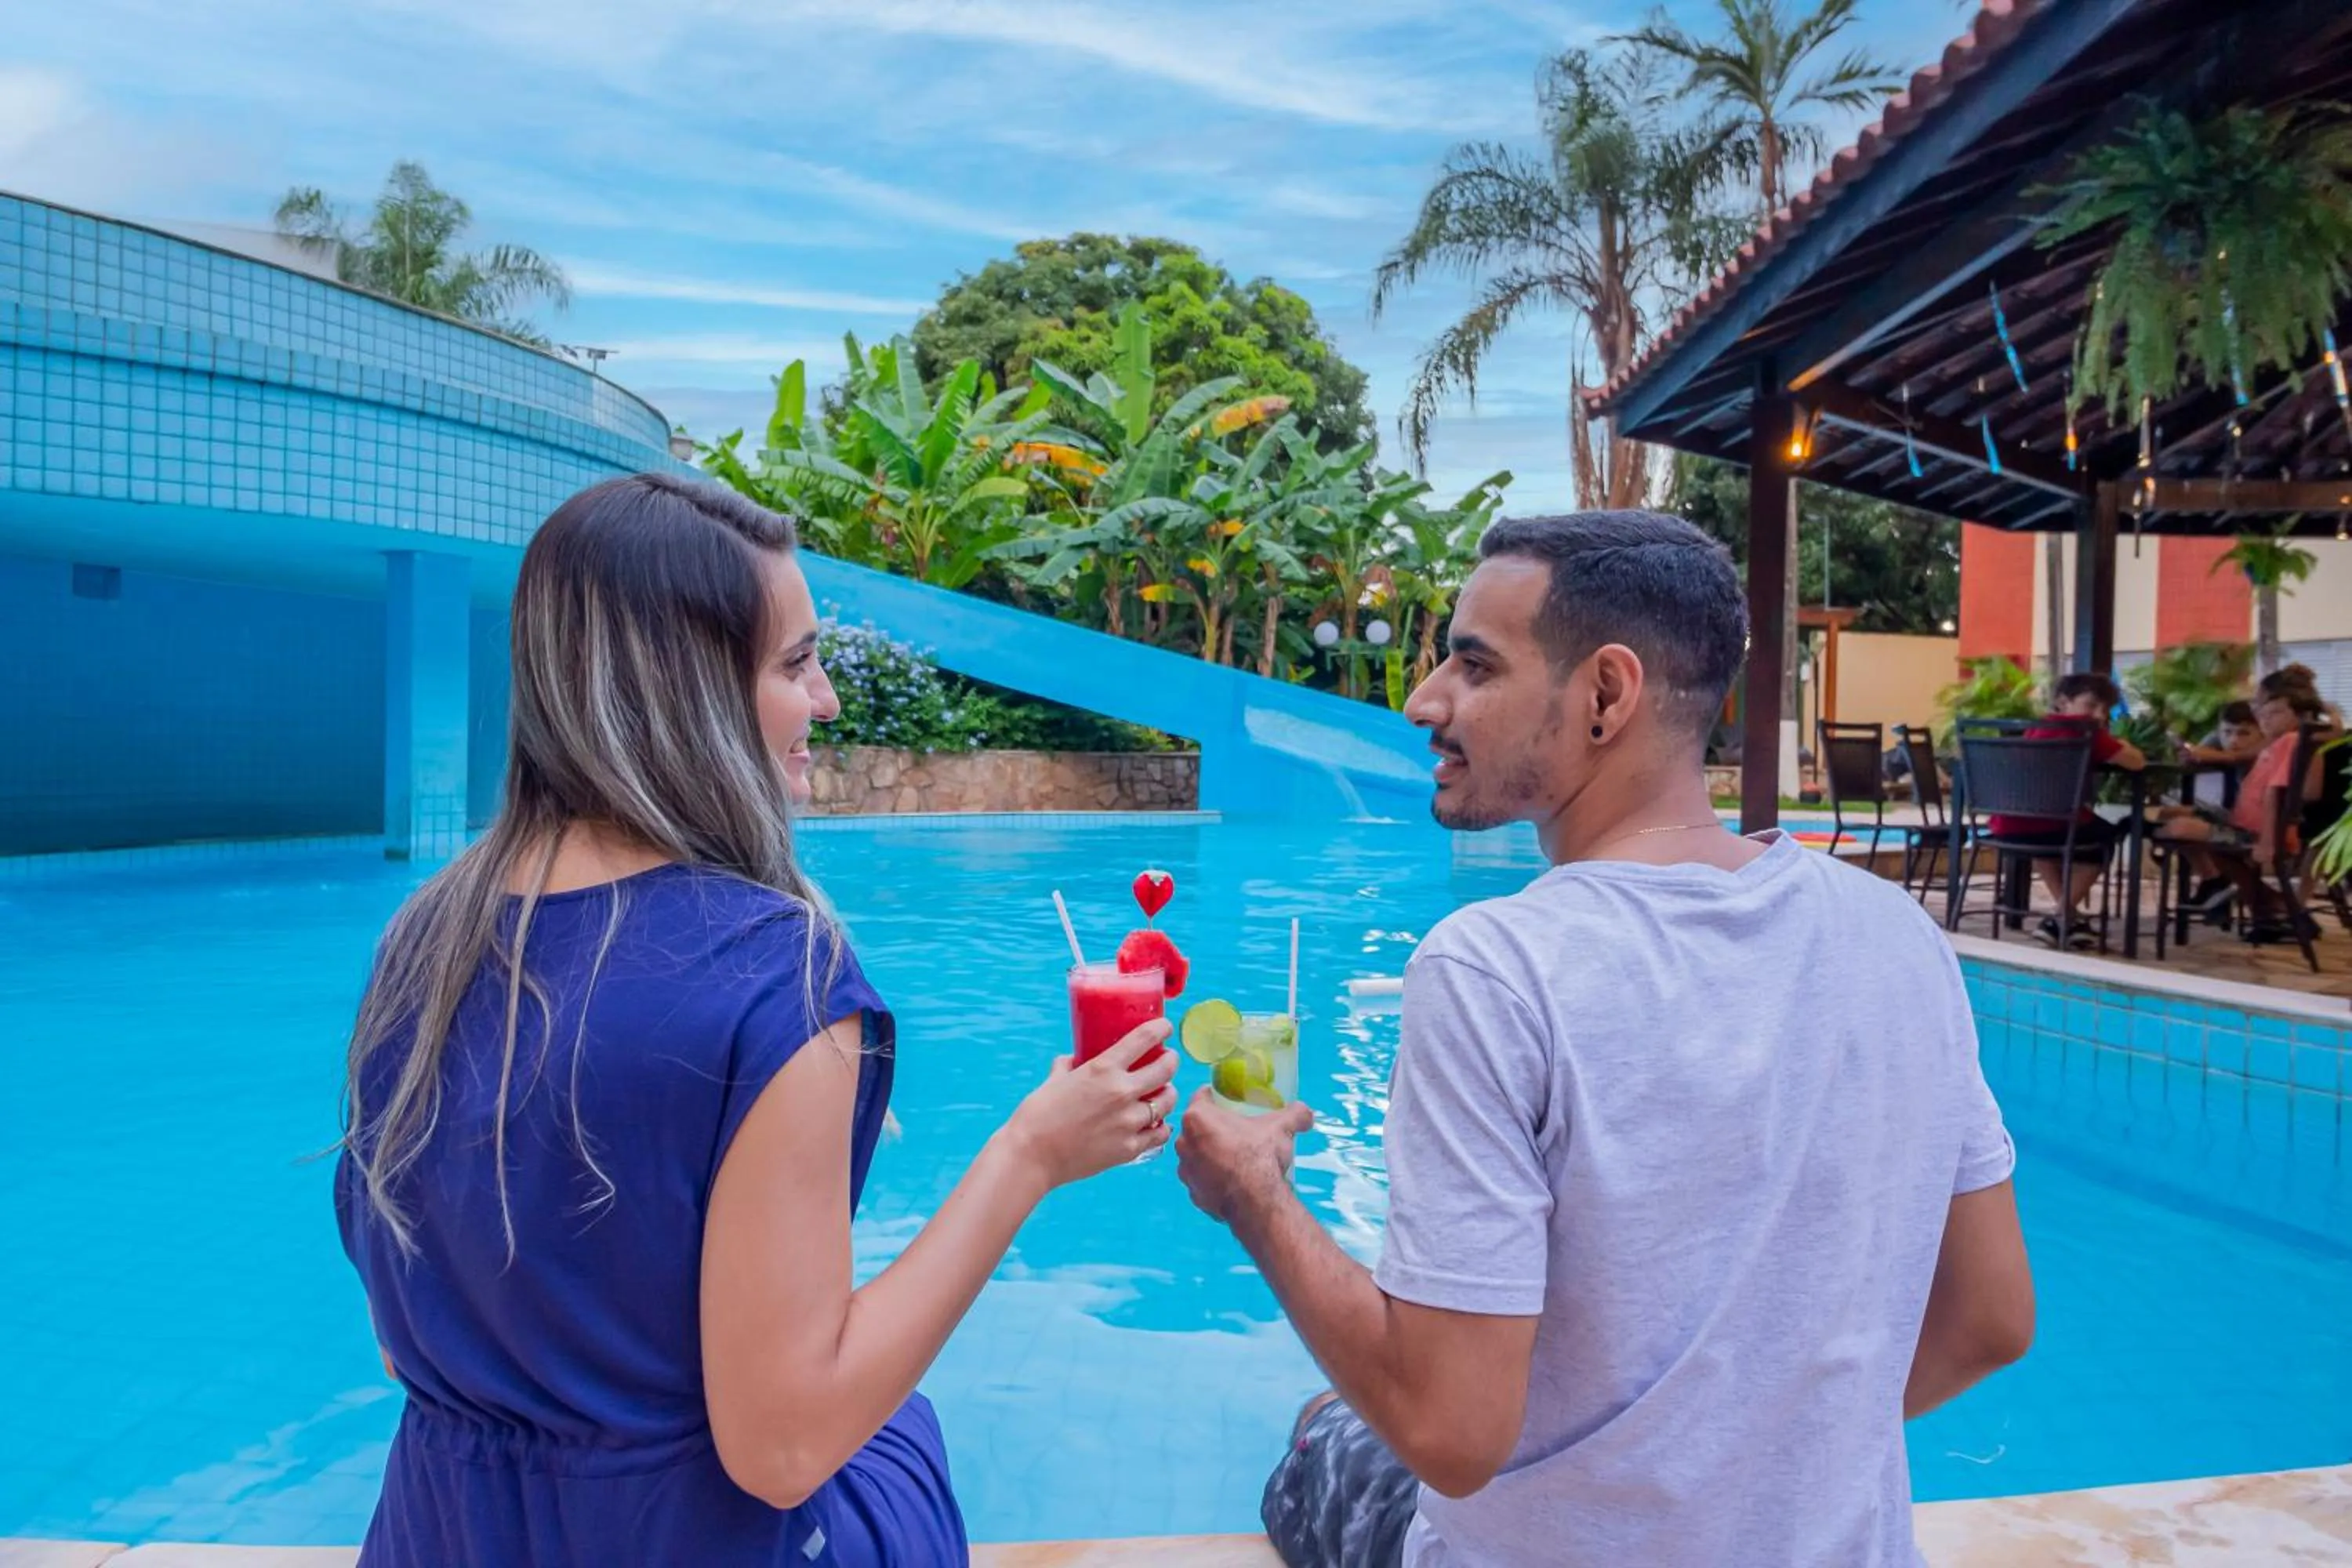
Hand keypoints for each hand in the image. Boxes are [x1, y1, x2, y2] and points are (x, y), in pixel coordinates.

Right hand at [1001, 1020, 1177, 1188]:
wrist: (1032, 1156)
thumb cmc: (1037, 1116)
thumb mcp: (1054, 1081)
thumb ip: (1067, 1066)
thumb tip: (1072, 1059)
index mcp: (1103, 1069)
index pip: (1145, 1038)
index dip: (1161, 1028)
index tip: (1165, 1027)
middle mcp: (1122, 1092)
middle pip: (1166, 1069)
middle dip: (1171, 1061)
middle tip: (1169, 1060)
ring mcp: (1128, 1122)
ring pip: (1167, 1102)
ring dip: (1168, 1094)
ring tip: (1164, 1093)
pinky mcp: (1129, 1148)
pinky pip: (1159, 1133)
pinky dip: (1161, 1126)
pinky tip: (1158, 1123)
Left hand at [1174, 1087, 1313, 1225]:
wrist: (1256, 1202)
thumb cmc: (1261, 1156)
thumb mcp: (1282, 1127)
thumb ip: (1294, 1114)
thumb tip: (1305, 1112)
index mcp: (1197, 1118)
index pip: (1202, 1096)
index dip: (1217, 1096)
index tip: (1230, 1101)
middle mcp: (1184, 1143)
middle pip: (1198, 1127)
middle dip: (1214, 1127)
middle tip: (1238, 1131)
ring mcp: (1186, 1171)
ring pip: (1198, 1155)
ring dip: (1212, 1154)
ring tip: (1236, 1158)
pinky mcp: (1193, 1194)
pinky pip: (1203, 1180)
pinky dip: (1214, 1179)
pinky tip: (1234, 1181)